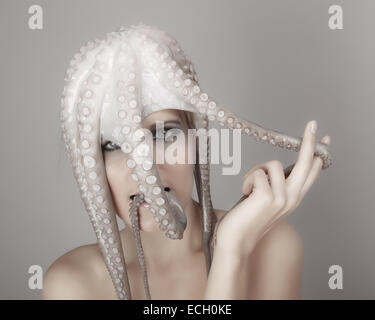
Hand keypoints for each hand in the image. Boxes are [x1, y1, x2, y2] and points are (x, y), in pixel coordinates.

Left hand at [213, 120, 330, 255]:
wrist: (236, 242)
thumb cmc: (247, 220)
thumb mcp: (265, 201)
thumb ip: (275, 186)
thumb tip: (273, 169)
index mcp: (293, 198)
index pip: (310, 173)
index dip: (317, 155)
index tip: (322, 139)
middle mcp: (292, 198)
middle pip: (306, 163)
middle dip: (309, 142)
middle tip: (312, 125)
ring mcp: (282, 197)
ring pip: (272, 164)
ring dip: (255, 172)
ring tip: (248, 188)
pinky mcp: (268, 196)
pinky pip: (257, 173)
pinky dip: (247, 180)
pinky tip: (244, 194)